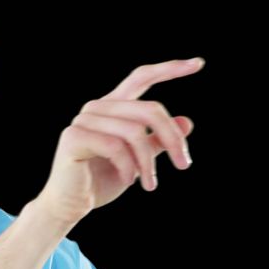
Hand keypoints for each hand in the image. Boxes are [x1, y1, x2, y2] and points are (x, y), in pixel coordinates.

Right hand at [35, 58, 202, 223]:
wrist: (71, 205)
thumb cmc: (102, 180)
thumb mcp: (139, 161)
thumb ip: (157, 140)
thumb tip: (187, 122)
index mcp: (113, 107)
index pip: (141, 78)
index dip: (169, 69)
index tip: (198, 64)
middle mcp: (97, 108)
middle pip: (149, 109)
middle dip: (172, 138)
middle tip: (185, 164)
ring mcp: (83, 120)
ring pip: (134, 132)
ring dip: (148, 163)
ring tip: (150, 184)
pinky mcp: (74, 137)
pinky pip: (115, 147)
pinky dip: (127, 167)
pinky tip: (128, 181)